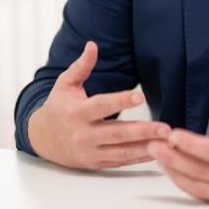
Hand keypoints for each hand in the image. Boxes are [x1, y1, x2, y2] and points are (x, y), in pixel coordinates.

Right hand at [27, 41, 169, 168]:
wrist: (41, 139)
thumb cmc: (57, 108)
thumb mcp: (65, 84)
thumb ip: (81, 66)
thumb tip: (93, 45)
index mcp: (77, 113)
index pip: (101, 106)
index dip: (121, 101)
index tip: (140, 96)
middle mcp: (83, 134)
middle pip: (117, 134)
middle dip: (143, 131)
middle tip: (165, 127)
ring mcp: (90, 151)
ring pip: (121, 151)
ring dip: (146, 148)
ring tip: (167, 141)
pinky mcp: (96, 163)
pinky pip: (120, 161)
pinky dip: (139, 158)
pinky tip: (157, 152)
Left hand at [147, 88, 208, 201]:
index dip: (192, 144)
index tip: (174, 134)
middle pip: (202, 171)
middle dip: (175, 158)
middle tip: (155, 144)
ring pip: (199, 186)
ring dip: (175, 172)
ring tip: (157, 155)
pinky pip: (203, 194)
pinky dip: (184, 183)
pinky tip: (170, 169)